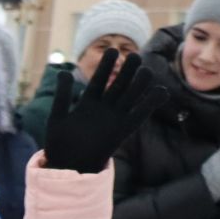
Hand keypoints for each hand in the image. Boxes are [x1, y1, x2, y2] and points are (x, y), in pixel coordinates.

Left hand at [41, 54, 164, 174]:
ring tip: (146, 70)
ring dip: (138, 85)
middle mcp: (103, 109)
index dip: (106, 67)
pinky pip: (138, 116)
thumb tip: (63, 72)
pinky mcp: (122, 132)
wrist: (66, 168)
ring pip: (129, 98)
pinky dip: (149, 105)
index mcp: (87, 104)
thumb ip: (61, 96)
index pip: (98, 81)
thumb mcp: (57, 117)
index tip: (113, 50)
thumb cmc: (58, 145)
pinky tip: (162, 92)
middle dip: (126, 72)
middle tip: (134, 56)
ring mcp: (113, 119)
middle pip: (117, 86)